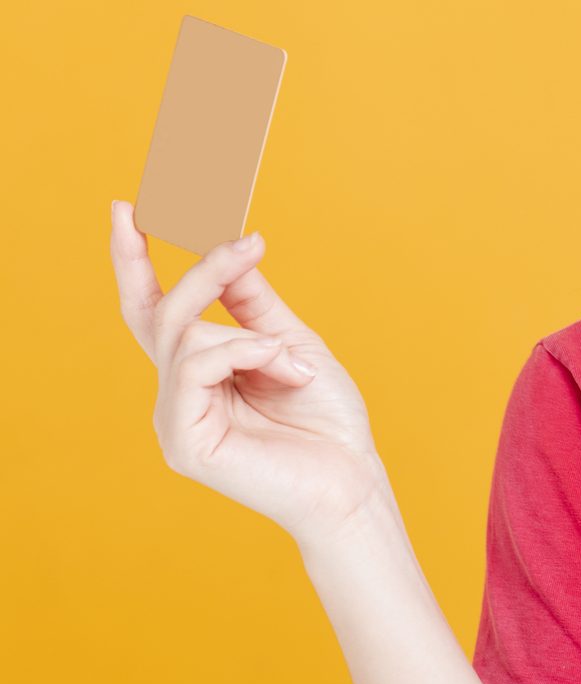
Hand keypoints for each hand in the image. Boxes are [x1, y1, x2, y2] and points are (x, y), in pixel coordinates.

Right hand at [112, 200, 389, 546]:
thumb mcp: (291, 343)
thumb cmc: (324, 418)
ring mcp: (174, 418)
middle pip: (164, 313)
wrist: (350, 475)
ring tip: (295, 363)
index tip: (127, 208)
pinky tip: (285, 370)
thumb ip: (252, 304)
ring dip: (255, 337)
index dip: (134, 260)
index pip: (151, 310)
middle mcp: (177, 393)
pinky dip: (247, 354)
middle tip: (245, 243)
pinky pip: (197, 367)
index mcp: (198, 371)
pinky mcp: (182, 440)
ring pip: (187, 335)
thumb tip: (231, 248)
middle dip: (201, 272)